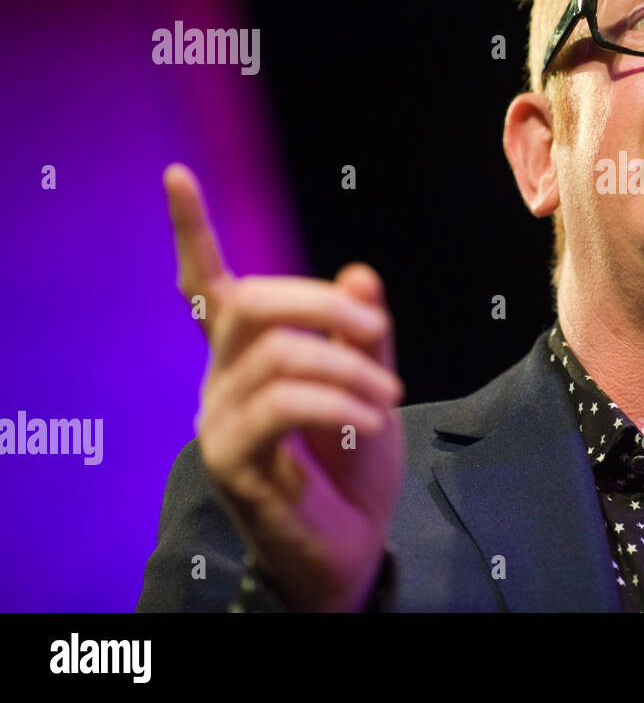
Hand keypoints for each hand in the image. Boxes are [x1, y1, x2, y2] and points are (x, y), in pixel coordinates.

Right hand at [164, 162, 404, 611]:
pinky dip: (338, 402)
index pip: (209, 287)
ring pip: (278, 356)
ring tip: (390, 395)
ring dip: (349, 369)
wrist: (353, 544)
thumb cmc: (354, 463)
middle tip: (374, 325)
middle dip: (319, 301)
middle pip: (250, 303)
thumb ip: (363, 334)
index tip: (177, 174)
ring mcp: (220, 421)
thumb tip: (360, 271)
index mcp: (248, 355)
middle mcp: (221, 380)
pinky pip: (281, 405)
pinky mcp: (232, 461)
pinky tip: (370, 420)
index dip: (192, 233)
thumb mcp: (371, 383)